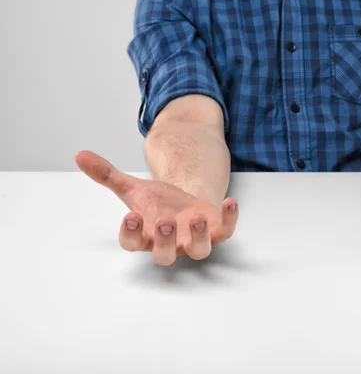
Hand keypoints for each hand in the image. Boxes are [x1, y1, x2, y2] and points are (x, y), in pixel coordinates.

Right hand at [75, 150, 238, 265]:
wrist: (184, 203)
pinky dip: (230, 220)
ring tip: (197, 218)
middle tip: (165, 220)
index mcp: (146, 235)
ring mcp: (194, 239)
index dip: (131, 234)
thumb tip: (80, 155)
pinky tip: (230, 203)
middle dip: (165, 240)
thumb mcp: (133, 188)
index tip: (131, 216)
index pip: (133, 243)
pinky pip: (225, 232)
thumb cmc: (157, 203)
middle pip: (165, 255)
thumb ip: (108, 175)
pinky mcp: (216, 231)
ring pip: (199, 251)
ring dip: (199, 237)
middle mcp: (170, 242)